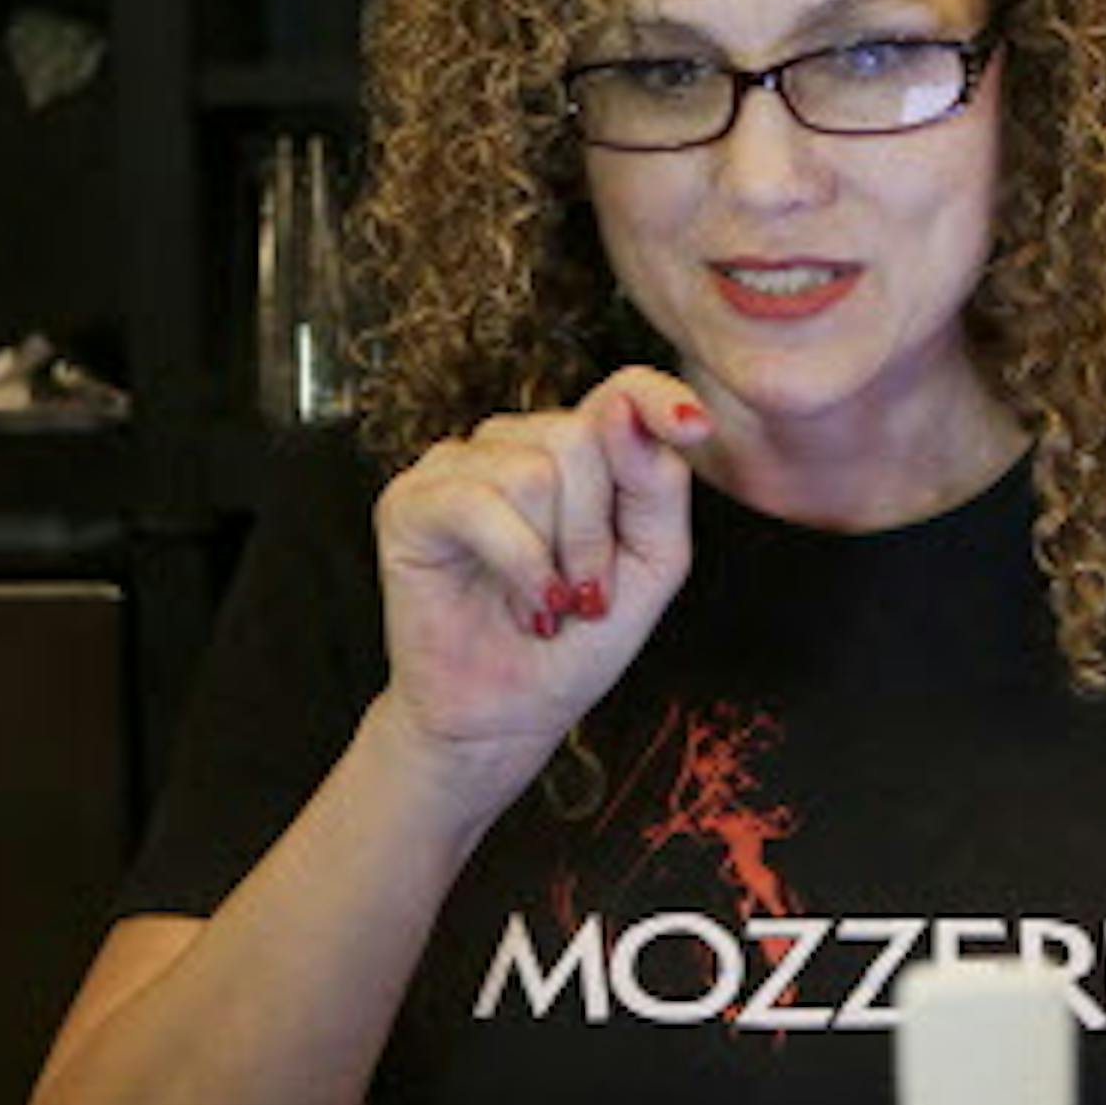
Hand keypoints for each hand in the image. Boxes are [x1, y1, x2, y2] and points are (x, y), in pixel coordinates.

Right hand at [370, 365, 712, 823]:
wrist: (507, 716)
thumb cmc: (578, 642)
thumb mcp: (651, 566)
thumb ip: (657, 488)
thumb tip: (624, 413)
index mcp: (579, 449)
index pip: (622, 388)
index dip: (658, 396)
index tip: (695, 428)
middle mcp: (515, 443)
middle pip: (581, 437)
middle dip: (597, 533)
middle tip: (585, 596)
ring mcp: (457, 465)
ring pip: (533, 471)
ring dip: (554, 559)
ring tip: (543, 604)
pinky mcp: (410, 501)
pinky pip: (478, 504)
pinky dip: (518, 565)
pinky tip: (526, 606)